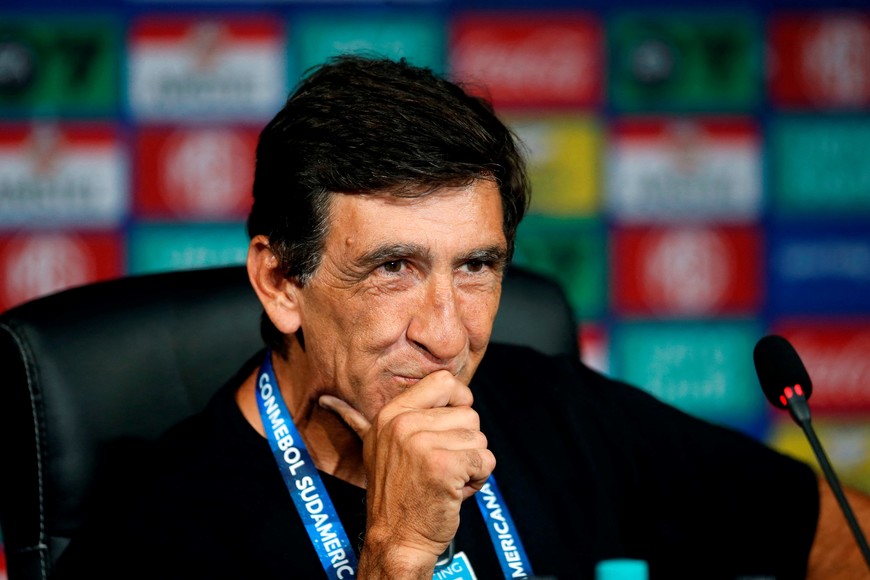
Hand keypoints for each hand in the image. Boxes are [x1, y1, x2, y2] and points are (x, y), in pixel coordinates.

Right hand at [319, 370, 495, 578]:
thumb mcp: (376, 447)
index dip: (459, 403)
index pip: (444, 381)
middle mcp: (403, 424)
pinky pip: (485, 461)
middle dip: (465, 445)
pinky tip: (454, 492)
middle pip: (469, 414)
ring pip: (479, 440)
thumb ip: (357, 420)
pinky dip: (478, 480)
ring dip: (472, 465)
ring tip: (445, 480)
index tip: (450, 428)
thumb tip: (327, 400)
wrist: (395, 540)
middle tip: (439, 468)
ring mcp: (421, 444)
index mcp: (391, 414)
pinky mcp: (442, 466)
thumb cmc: (397, 494)